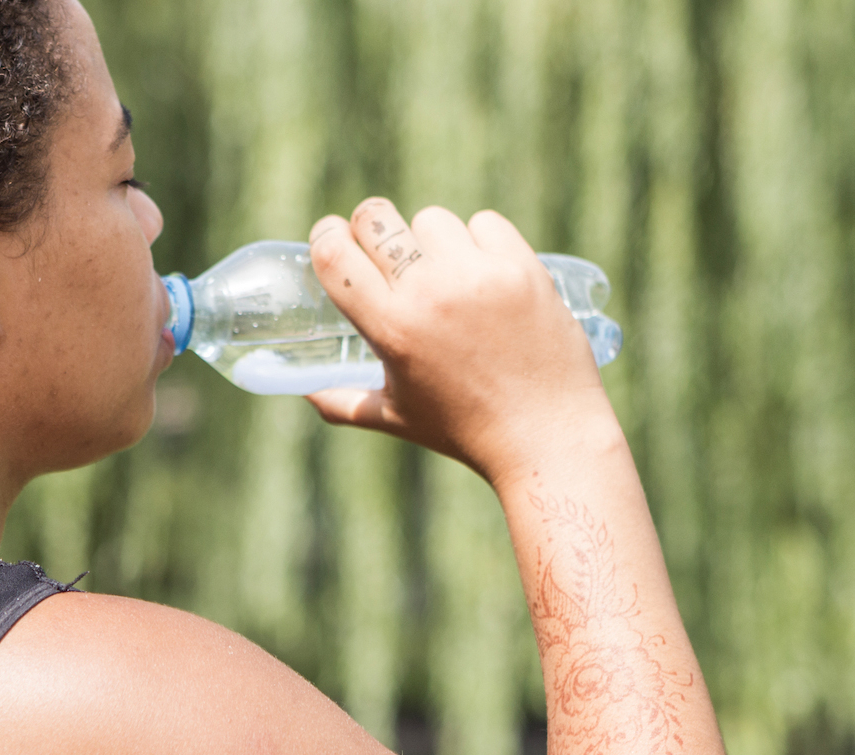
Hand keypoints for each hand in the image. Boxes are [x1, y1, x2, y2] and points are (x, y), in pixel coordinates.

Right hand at [304, 199, 616, 484]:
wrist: (548, 437)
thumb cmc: (467, 431)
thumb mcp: (396, 418)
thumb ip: (344, 404)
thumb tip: (306, 391)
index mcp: (391, 329)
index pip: (334, 254)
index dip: (325, 236)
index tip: (332, 238)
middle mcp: (430, 294)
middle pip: (376, 218)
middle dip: (371, 227)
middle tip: (387, 250)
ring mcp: (478, 277)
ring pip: (432, 219)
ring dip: (431, 240)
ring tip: (447, 274)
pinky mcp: (522, 267)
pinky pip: (485, 223)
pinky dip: (480, 241)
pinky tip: (485, 272)